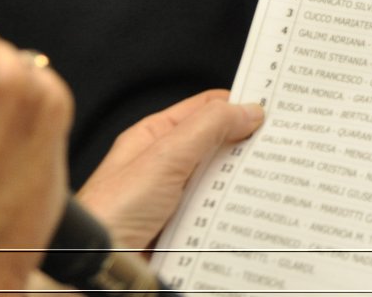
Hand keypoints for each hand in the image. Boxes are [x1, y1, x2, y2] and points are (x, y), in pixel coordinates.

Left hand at [78, 90, 262, 251]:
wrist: (94, 266)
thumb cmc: (109, 214)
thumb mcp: (165, 158)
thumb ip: (207, 127)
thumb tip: (247, 109)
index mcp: (155, 137)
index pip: (207, 109)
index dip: (239, 104)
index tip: (274, 109)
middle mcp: (165, 165)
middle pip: (219, 145)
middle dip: (246, 146)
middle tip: (277, 146)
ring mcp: (175, 198)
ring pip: (221, 181)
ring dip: (241, 183)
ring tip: (264, 180)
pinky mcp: (184, 226)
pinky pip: (217, 212)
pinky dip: (234, 212)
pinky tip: (246, 212)